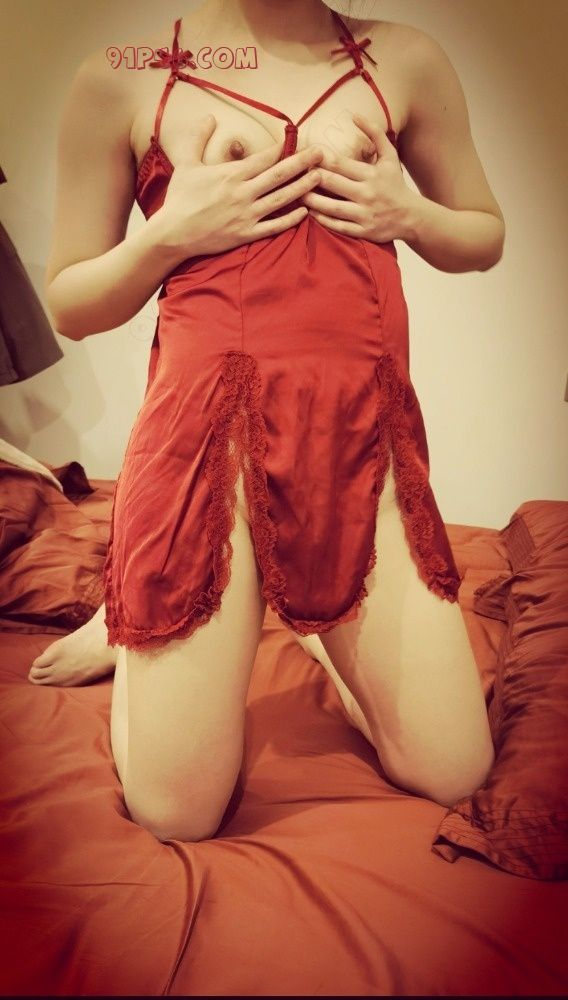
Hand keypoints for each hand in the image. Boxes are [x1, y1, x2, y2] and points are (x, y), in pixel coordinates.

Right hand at [155, 115, 323, 258]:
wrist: (172, 233)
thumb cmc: (180, 198)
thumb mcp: (186, 163)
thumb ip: (198, 138)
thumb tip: (209, 116)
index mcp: (231, 174)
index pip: (265, 157)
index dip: (283, 148)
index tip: (299, 139)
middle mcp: (243, 193)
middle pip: (280, 175)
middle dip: (303, 162)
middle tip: (322, 153)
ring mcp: (247, 215)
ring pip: (282, 199)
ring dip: (303, 187)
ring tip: (320, 177)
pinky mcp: (246, 234)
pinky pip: (274, 227)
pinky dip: (290, 219)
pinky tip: (306, 212)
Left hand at [300, 112, 413, 242]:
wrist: (411, 217)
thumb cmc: (396, 184)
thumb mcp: (390, 156)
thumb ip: (374, 133)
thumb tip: (354, 114)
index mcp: (371, 174)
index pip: (340, 164)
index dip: (320, 159)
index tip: (305, 154)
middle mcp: (367, 194)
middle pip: (333, 184)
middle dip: (312, 177)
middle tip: (294, 173)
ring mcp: (364, 214)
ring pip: (332, 207)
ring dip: (312, 201)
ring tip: (297, 194)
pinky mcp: (363, 231)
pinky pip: (338, 226)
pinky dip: (322, 220)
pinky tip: (310, 213)